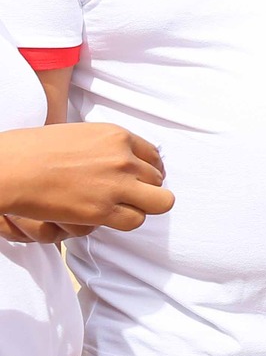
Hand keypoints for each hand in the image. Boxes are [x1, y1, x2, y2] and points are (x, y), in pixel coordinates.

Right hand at [0, 123, 172, 233]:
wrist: (10, 168)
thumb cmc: (35, 151)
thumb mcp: (81, 134)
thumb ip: (107, 146)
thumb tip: (124, 158)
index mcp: (117, 136)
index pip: (155, 157)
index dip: (150, 171)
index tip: (140, 180)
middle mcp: (123, 158)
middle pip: (159, 180)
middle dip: (146, 190)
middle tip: (129, 196)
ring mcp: (115, 184)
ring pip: (159, 202)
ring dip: (141, 207)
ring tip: (120, 208)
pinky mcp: (102, 210)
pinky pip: (135, 220)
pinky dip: (124, 221)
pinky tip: (107, 217)